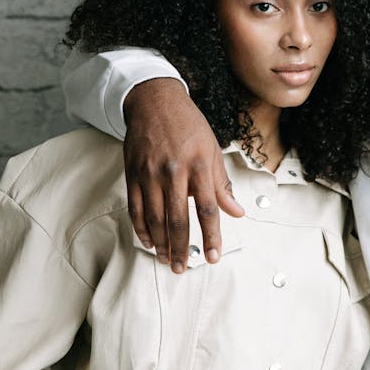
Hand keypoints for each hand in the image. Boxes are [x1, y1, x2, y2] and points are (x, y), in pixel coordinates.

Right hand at [124, 78, 244, 271]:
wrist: (154, 101)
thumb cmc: (188, 125)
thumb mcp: (211, 150)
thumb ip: (221, 184)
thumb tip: (237, 212)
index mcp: (198, 165)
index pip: (207, 208)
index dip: (211, 236)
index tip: (213, 256)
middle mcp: (173, 171)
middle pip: (177, 219)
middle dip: (181, 248)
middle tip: (182, 268)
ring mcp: (150, 173)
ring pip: (154, 218)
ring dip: (160, 243)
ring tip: (167, 259)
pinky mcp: (132, 173)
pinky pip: (135, 208)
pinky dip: (141, 228)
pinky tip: (148, 241)